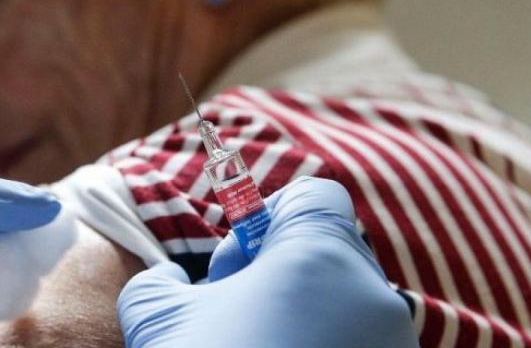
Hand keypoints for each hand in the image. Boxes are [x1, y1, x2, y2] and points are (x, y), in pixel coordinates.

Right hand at [117, 177, 417, 347]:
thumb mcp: (157, 320)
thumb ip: (162, 282)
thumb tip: (173, 281)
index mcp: (322, 257)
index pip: (315, 197)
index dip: (267, 218)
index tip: (234, 267)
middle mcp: (374, 299)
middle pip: (329, 252)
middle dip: (278, 276)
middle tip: (231, 315)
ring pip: (344, 308)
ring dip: (298, 320)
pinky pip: (357, 346)